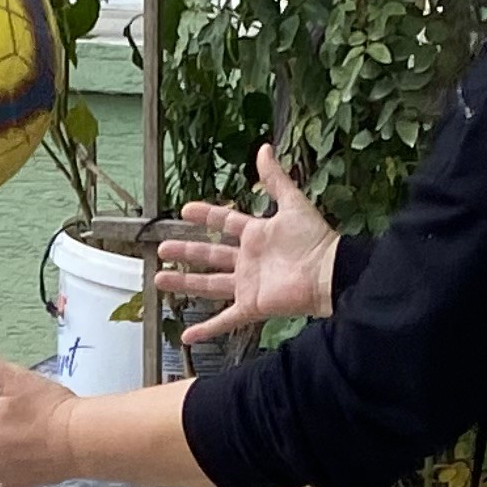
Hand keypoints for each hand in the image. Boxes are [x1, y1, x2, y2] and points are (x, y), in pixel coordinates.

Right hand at [158, 146, 339, 343]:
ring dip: (185, 284)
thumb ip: (276, 179)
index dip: (206, 215)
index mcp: (256, 235)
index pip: (225, 222)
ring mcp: (247, 285)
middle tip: (162, 248)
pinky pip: (224, 320)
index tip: (185, 210)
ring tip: (159, 280)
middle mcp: (248, 261)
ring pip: (209, 285)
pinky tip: (187, 337)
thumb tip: (264, 149)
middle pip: (210, 255)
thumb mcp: (293, 203)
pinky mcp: (251, 306)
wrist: (327, 273)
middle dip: (186, 252)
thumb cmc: (315, 239)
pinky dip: (206, 330)